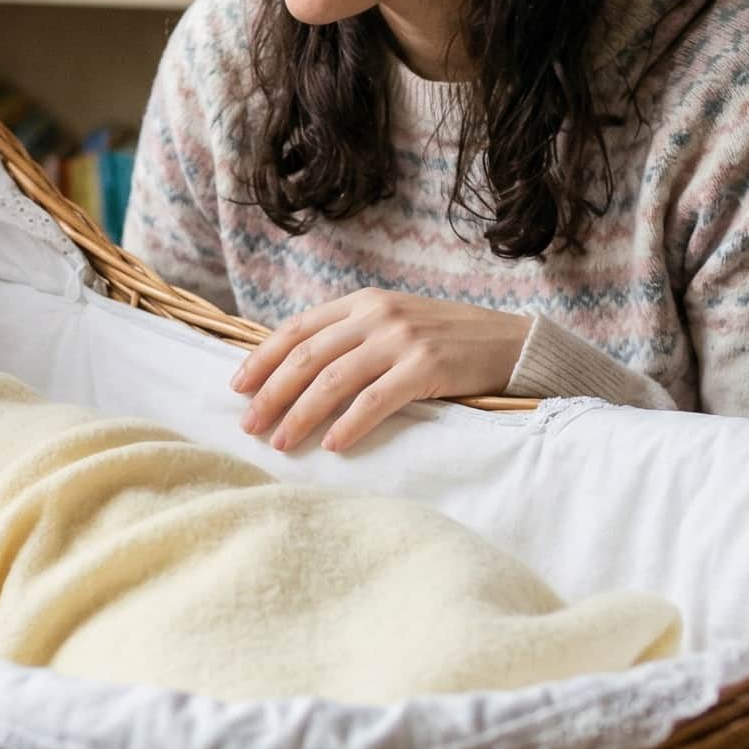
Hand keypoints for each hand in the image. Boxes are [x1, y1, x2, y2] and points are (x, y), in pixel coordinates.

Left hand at [232, 289, 531, 452]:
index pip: (296, 330)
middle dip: (271, 393)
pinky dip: (350, 424)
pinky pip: (376, 400)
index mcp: (362, 303)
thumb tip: (291, 373)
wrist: (510, 343)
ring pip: (333, 380)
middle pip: (307, 356)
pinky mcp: (428, 367)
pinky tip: (332, 445)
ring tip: (280, 442)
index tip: (237, 388)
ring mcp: (402, 339)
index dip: (262, 359)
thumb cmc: (444, 342)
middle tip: (248, 425)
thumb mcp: (392, 325)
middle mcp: (376, 315)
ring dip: (301, 414)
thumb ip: (349, 338)